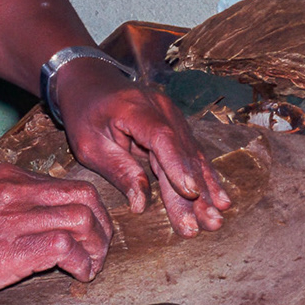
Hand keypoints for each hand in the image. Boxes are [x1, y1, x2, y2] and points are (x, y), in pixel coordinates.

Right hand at [0, 163, 112, 302]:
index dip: (84, 208)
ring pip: (84, 218)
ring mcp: (18, 217)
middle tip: (99, 247)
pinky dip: (83, 263)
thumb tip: (22, 224)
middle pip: (84, 195)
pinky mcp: (16, 248)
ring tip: (92, 265)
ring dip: (97, 245)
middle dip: (101, 223)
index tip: (86, 229)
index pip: (63, 184)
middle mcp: (17, 190)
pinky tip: (79, 275)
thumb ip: (0, 206)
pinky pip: (68, 247)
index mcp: (6, 177)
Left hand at [49, 58, 230, 237]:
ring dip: (206, 191)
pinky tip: (219, 200)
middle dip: (196, 192)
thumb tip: (141, 205)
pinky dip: (205, 179)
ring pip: (193, 157)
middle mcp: (162, 110)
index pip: (162, 138)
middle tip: (208, 223)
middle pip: (182, 154)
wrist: (91, 81)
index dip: (178, 166)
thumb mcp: (89, 144)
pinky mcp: (177, 127)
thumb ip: (118, 171)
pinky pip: (192, 155)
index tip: (191, 192)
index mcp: (135, 108)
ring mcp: (173, 117)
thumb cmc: (85, 113)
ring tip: (216, 220)